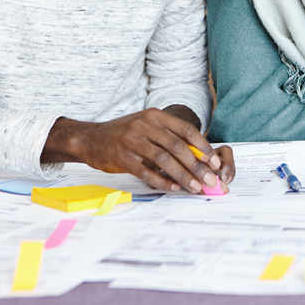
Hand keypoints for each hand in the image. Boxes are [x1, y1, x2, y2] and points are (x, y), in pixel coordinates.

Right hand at [42, 108, 226, 193]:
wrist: (90, 138)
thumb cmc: (124, 134)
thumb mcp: (146, 127)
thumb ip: (169, 137)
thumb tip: (198, 157)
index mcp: (155, 115)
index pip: (186, 130)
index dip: (203, 147)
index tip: (214, 162)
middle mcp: (144, 125)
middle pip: (177, 147)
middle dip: (197, 166)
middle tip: (209, 180)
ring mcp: (132, 141)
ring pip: (164, 160)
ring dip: (182, 176)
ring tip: (194, 187)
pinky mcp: (121, 157)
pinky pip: (146, 172)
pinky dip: (161, 181)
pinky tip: (172, 188)